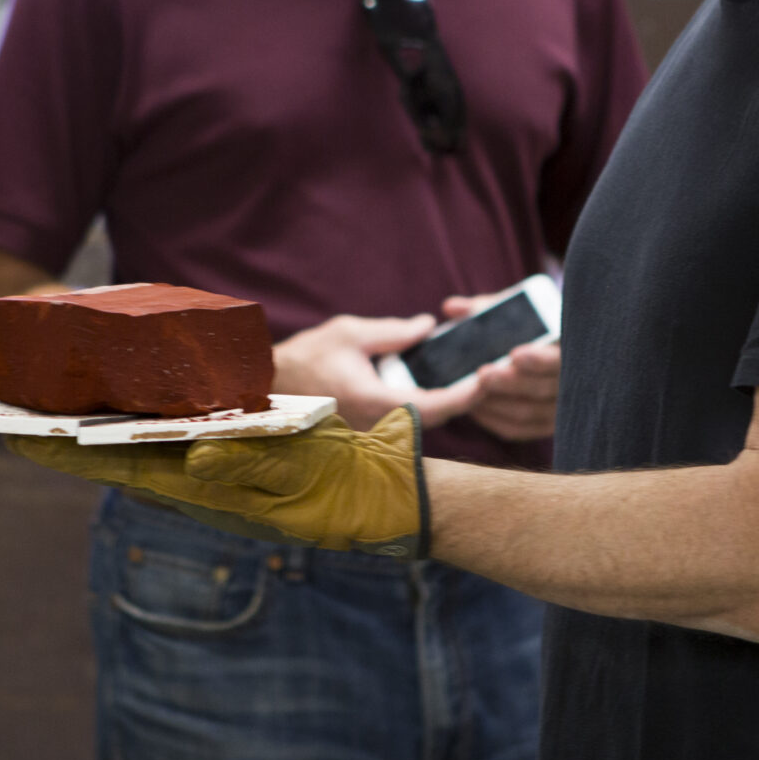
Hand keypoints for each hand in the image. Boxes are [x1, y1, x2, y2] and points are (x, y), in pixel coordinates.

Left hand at [4, 410, 425, 556]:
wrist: (386, 501)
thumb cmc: (346, 491)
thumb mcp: (301, 477)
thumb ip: (248, 467)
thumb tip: (193, 459)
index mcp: (208, 488)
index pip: (122, 466)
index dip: (68, 453)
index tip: (18, 438)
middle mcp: (200, 485)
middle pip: (118, 460)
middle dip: (66, 443)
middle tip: (13, 421)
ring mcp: (215, 478)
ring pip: (141, 454)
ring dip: (96, 438)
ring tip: (51, 417)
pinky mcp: (233, 467)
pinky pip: (174, 448)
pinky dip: (139, 433)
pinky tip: (124, 420)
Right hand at [272, 312, 482, 429]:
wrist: (269, 386)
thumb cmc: (306, 358)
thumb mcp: (351, 333)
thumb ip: (393, 332)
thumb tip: (428, 326)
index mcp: (375, 401)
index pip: (434, 406)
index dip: (465, 395)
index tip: (486, 379)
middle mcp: (378, 425)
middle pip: (436, 418)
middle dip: (464, 398)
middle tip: (489, 374)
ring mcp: (373, 433)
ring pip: (422, 422)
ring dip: (447, 402)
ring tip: (470, 377)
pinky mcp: (369, 432)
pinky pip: (407, 422)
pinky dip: (427, 405)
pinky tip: (438, 385)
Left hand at [440, 294, 561, 442]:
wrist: (552, 349)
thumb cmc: (531, 326)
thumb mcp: (514, 311)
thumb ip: (485, 309)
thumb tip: (451, 307)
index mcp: (571, 350)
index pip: (560, 359)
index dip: (539, 359)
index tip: (515, 354)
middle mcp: (573, 383)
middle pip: (543, 389)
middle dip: (510, 383)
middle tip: (483, 374)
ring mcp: (560, 408)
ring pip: (529, 412)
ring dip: (497, 404)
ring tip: (470, 392)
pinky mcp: (545, 425)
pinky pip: (519, 429)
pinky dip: (495, 420)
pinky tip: (475, 408)